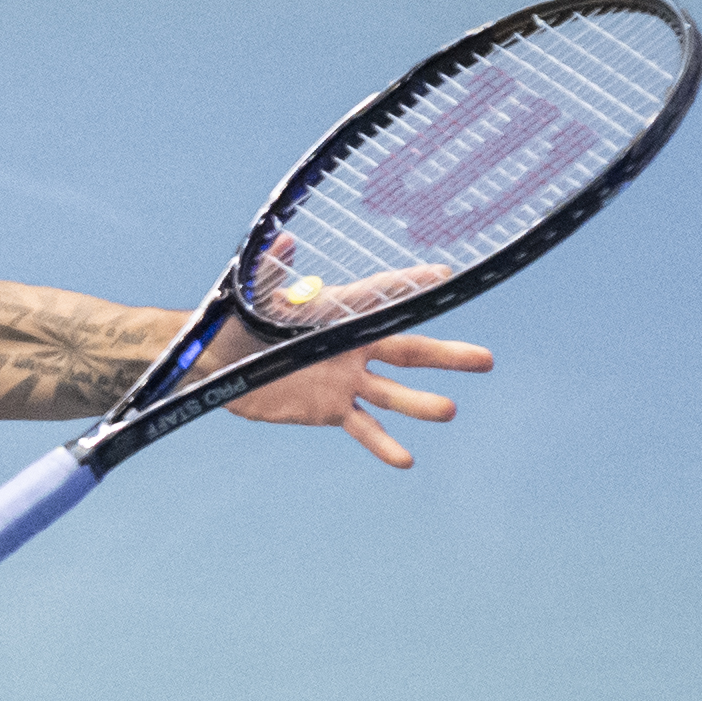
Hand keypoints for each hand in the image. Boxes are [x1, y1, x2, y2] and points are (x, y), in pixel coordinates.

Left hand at [203, 255, 491, 467]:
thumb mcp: (256, 293)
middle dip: (446, 356)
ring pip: (393, 393)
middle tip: (486, 360)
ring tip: (450, 411)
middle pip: (408, 349)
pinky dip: (384, 444)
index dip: (413, 287)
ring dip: (421, 403)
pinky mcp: (330, 409)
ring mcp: (345, 379)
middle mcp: (351, 346)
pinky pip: (363, 428)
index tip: (448, 275)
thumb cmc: (237, 319)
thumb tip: (284, 239)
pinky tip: (406, 460)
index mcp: (340, 313)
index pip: (385, 297)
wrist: (215, 362)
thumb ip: (274, 270)